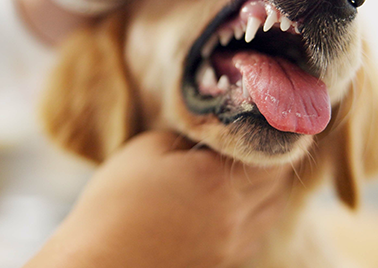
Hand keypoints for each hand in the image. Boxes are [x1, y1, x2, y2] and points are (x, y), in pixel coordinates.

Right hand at [25, 131, 291, 267]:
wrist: (100, 262)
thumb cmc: (116, 203)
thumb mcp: (146, 150)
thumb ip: (185, 138)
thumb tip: (208, 137)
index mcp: (216, 181)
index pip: (271, 156)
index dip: (272, 138)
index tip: (266, 124)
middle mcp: (234, 216)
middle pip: (277, 184)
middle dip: (272, 161)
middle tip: (258, 144)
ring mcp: (230, 245)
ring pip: (272, 211)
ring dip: (268, 189)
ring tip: (249, 173)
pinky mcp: (221, 263)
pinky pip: (256, 234)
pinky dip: (255, 215)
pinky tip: (233, 205)